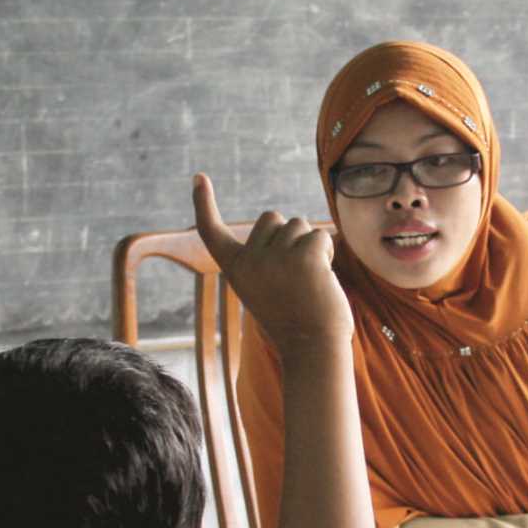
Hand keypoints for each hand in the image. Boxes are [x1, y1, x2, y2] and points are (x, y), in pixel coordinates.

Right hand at [192, 174, 349, 347]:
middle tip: (295, 275)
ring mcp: (275, 257)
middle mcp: (250, 260)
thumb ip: (266, 259)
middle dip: (288, 235)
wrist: (312, 349)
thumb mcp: (267, 289)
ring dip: (310, 245)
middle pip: (271, 218)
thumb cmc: (296, 323)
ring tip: (310, 281)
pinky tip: (323, 279)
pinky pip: (320, 235)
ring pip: (298, 225)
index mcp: (236, 270)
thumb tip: (287, 225)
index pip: (213, 233)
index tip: (199, 178)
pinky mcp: (303, 256)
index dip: (205, 204)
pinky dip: (328, 252)